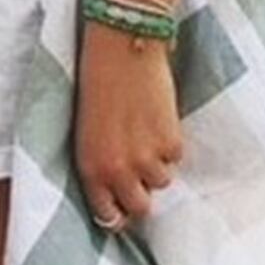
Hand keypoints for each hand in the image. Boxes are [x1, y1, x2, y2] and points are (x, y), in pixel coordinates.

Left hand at [73, 23, 183, 231]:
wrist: (120, 47)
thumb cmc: (97, 82)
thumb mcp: (88, 130)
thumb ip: (101, 163)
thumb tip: (118, 190)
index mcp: (90, 167)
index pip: (107, 216)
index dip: (118, 213)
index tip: (123, 205)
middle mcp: (117, 171)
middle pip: (140, 209)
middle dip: (142, 192)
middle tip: (140, 167)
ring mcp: (146, 160)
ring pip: (162, 181)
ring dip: (157, 162)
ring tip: (144, 129)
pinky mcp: (170, 144)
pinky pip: (176, 158)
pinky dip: (170, 142)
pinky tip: (155, 115)